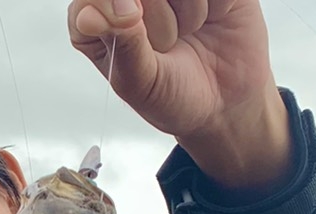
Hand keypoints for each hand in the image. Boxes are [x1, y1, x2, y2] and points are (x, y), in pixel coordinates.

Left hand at [67, 0, 292, 191]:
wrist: (227, 102)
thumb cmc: (175, 95)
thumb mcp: (140, 82)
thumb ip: (121, 44)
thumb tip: (100, 11)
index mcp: (100, 21)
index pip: (88, 2)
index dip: (110, 8)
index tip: (132, 23)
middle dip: (156, 18)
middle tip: (168, 43)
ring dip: (188, 12)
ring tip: (190, 32)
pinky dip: (214, 3)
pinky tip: (212, 16)